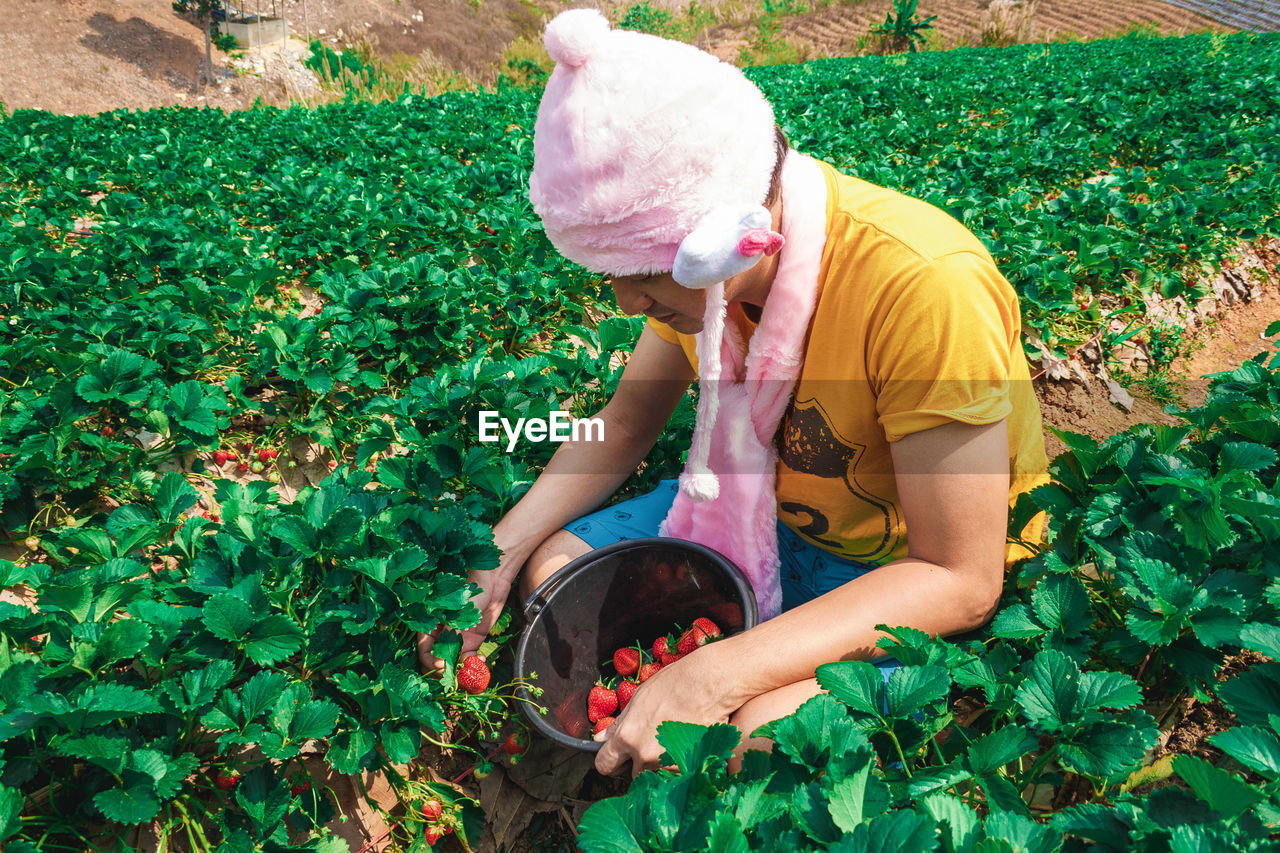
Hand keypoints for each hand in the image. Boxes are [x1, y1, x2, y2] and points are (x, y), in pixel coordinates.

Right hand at [417, 565, 515, 671]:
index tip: (442, 666)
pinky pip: (468, 659)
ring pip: (453, 663)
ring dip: (461, 671)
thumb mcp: (457, 611)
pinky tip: (480, 662)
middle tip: (457, 676)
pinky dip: (473, 664)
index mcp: (430, 625)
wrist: (492, 578)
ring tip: (471, 672)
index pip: (425, 650)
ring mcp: (457, 639)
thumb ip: (450, 635)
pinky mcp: (471, 641)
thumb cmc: (469, 586)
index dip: (431, 661)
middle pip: (437, 661)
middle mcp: (441, 635)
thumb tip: (443, 660)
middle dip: (445, 672)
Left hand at [593, 647, 736, 777]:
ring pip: (657, 776)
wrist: (710, 683)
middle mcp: (645, 755)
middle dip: (640, 763)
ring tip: (673, 742)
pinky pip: (678, 775)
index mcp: (628, 737)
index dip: (610, 761)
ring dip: (661, 766)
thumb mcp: (639, 698)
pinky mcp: (690, 768)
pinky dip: (680, 766)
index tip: (617, 759)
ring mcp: (668, 763)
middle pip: (633, 774)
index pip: (604, 765)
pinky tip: (686, 747)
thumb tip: (601, 738)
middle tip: (654, 743)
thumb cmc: (675, 684)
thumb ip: (619, 724)